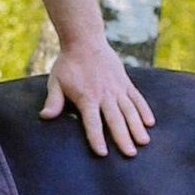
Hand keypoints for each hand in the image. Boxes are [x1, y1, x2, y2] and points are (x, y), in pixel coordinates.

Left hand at [43, 37, 155, 156]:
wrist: (84, 40)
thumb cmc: (67, 64)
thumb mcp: (56, 82)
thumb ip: (53, 101)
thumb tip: (45, 117)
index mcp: (86, 97)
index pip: (92, 122)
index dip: (97, 138)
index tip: (102, 153)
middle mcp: (104, 94)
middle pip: (115, 120)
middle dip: (123, 138)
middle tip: (130, 154)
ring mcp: (117, 88)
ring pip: (129, 110)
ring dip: (137, 127)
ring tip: (143, 142)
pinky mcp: (125, 82)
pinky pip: (136, 98)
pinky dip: (144, 110)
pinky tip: (149, 123)